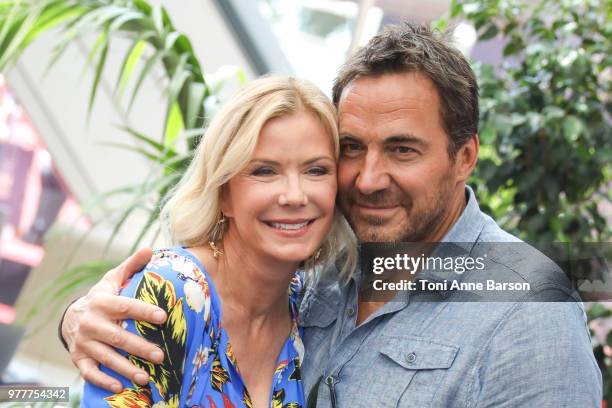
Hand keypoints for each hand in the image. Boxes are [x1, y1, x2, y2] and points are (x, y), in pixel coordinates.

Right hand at [61, 248, 166, 391]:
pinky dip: (103, 381)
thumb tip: (150, 249)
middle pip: (117, 337)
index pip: (125, 307)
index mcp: (102, 302)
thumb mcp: (113, 279)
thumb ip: (132, 266)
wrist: (70, 316)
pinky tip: (120, 387)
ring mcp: (83, 342)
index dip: (144, 311)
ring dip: (126, 369)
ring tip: (146, 378)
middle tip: (161, 355)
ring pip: (106, 358)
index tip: (163, 317)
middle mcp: (91, 323)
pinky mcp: (78, 358)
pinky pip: (90, 373)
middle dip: (140, 348)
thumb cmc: (101, 297)